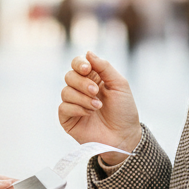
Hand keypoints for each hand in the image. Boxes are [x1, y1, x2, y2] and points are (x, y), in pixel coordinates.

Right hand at [58, 51, 141, 165]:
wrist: (124, 136)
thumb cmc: (124, 111)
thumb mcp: (119, 85)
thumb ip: (104, 67)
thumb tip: (88, 53)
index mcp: (93, 78)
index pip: (78, 64)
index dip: (79, 63)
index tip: (87, 69)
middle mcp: (81, 89)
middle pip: (69, 76)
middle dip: (82, 83)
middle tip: (96, 92)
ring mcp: (74, 104)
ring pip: (65, 91)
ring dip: (82, 98)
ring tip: (97, 107)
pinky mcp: (68, 119)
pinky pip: (63, 107)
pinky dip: (76, 108)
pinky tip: (88, 114)